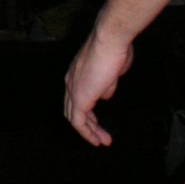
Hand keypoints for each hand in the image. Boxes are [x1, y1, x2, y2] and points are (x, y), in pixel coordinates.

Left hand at [63, 31, 133, 145]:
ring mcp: (73, 90)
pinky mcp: (79, 97)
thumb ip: (106, 85)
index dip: (87, 111)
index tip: (98, 122)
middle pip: (73, 108)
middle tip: (102, 136)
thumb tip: (104, 95)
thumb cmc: (113, 51)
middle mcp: (70, 82)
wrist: (109, 42)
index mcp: (76, 74)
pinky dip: (86, 132)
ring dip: (89, 131)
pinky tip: (96, 140)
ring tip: (102, 141)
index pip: (76, 97)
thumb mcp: (111, 71)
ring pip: (75, 116)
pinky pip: (78, 121)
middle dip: (88, 124)